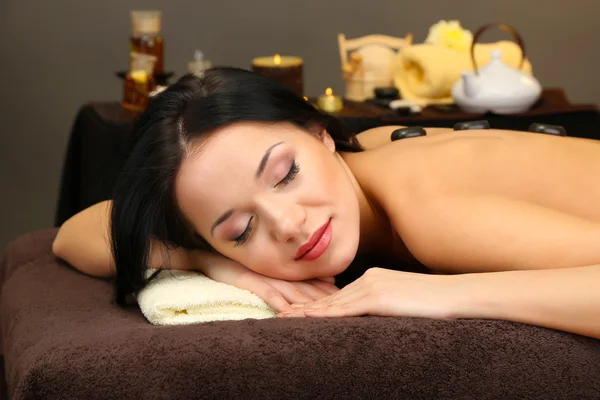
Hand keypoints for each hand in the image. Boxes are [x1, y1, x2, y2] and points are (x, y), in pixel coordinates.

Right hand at [188, 250, 338, 312]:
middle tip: (343, 308)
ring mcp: (265, 277)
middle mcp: (278, 274)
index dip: (328, 293)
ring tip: (322, 313)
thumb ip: (297, 277)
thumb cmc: (243, 266)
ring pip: (291, 292)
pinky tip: (288, 312)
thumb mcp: (274, 272)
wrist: (213, 258)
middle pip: (306, 290)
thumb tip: (329, 280)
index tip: (346, 300)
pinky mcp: (250, 281)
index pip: (312, 284)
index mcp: (285, 272)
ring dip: (307, 303)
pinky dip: (278, 303)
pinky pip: (267, 293)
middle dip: (324, 300)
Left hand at [279, 267, 459, 318]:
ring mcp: (372, 286)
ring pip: (333, 302)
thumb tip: (373, 317)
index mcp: (373, 278)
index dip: (318, 303)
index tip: (298, 309)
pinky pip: (346, 308)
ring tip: (285, 316)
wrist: (455, 294)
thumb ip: (384, 304)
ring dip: (308, 311)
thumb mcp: (403, 300)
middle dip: (305, 306)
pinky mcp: (378, 297)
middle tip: (282, 312)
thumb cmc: (434, 301)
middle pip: (331, 297)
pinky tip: (309, 317)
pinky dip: (325, 313)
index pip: (340, 295)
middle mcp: (368, 278)